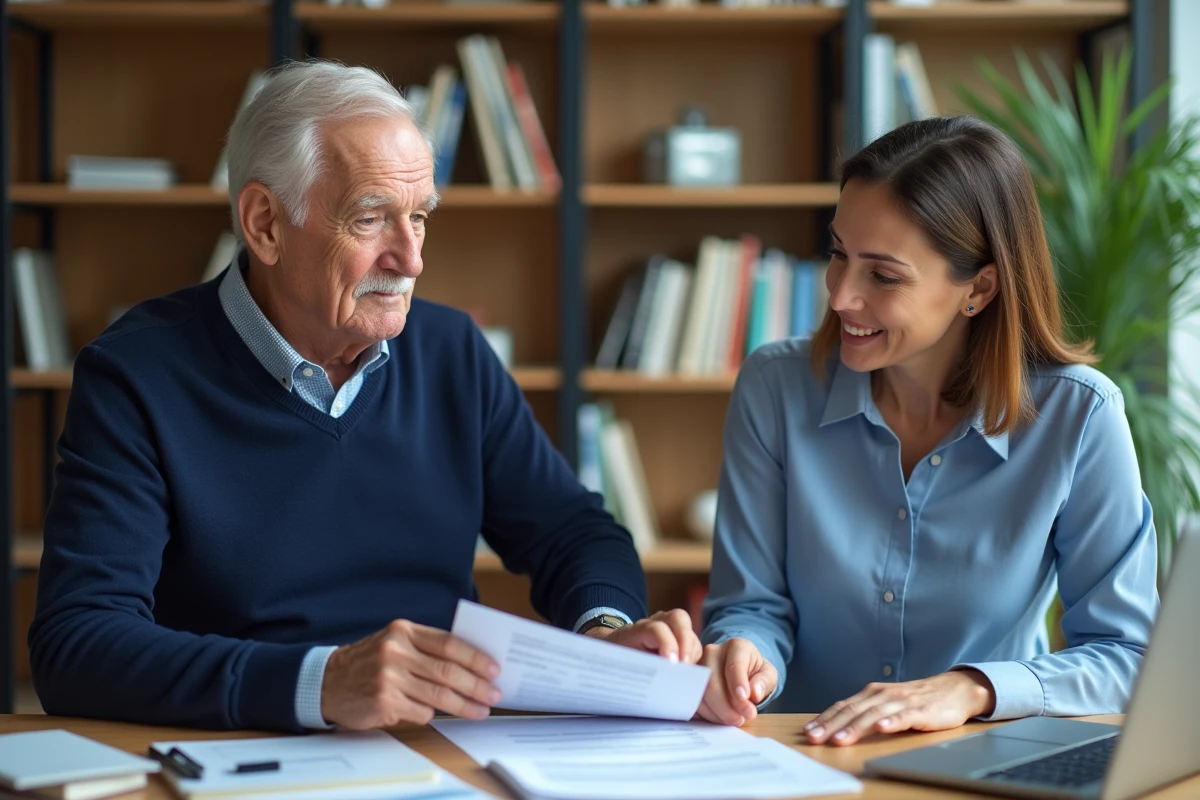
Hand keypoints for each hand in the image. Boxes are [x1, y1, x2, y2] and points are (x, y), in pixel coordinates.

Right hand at [321, 619, 501, 728]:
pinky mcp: (383, 701)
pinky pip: (420, 712)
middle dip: (477, 685)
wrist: (327, 681)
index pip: (449, 643)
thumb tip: (471, 664)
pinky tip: (437, 714)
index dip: (476, 657)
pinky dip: (431, 714)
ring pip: (439, 695)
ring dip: (465, 705)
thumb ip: (426, 648)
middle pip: (448, 671)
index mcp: (403, 631)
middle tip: (494, 694)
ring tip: (481, 710)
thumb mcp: (394, 643)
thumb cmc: (368, 662)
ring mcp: (388, 677)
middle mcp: (396, 651)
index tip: (494, 669)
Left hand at [584, 609, 701, 663]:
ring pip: (689, 631)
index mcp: (636, 630)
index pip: (656, 628)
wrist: (614, 651)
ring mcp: (669, 628)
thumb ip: (631, 670)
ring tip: (687, 674)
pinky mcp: (678, 639)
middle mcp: (655, 623)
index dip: (667, 643)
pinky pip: (693, 643)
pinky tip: (689, 674)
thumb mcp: (618, 665)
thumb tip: (649, 687)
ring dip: (692, 652)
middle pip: (678, 618)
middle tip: (686, 666)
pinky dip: (694, 658)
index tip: (672, 664)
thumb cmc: (616, 660)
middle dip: (686, 642)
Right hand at [695, 638, 777, 726]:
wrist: (741, 669)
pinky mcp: (689, 680)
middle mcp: (713, 651)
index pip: (734, 666)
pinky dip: (707, 714)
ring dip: (717, 713)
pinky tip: (720, 718)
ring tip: (733, 719)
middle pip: (712, 682)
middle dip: (726, 706)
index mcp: (737, 646)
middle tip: (740, 720)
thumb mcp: (768, 675)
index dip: (738, 685)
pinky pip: (694, 700)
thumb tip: (754, 693)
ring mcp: (698, 665)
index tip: (745, 702)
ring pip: (700, 693)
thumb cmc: (755, 672)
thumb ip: (763, 682)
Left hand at [804, 670, 996, 745]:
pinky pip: (905, 716)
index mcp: (871, 693)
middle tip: (814, 738)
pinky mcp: (922, 710)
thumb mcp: (886, 703)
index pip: (843, 706)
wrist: (953, 689)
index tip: (807, 732)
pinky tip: (883, 728)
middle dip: (831, 725)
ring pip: (874, 715)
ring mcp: (902, 702)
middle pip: (852, 711)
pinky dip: (893, 722)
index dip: (824, 719)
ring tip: (840, 739)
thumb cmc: (916, 700)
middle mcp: (883, 695)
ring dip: (855, 727)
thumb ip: (865, 712)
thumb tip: (836, 726)